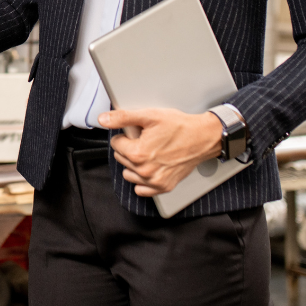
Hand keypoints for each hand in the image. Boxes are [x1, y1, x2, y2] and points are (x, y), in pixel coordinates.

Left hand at [98, 108, 222, 196]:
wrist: (202, 138)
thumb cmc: (179, 127)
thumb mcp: (149, 116)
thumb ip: (122, 118)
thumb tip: (103, 120)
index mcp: (138, 154)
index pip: (115, 144)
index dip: (125, 135)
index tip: (137, 132)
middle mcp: (145, 171)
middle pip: (121, 158)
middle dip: (129, 148)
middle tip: (146, 140)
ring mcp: (154, 181)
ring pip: (128, 173)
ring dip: (134, 163)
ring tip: (149, 152)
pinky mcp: (164, 187)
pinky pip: (141, 189)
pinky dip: (142, 179)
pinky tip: (151, 167)